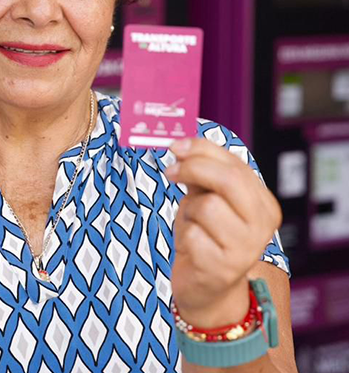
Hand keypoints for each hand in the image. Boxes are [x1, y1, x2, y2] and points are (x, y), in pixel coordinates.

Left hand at [166, 138, 281, 327]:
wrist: (205, 287)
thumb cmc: (205, 235)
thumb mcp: (206, 198)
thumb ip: (201, 172)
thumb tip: (181, 145)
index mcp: (263, 203)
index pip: (236, 164)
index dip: (202, 149)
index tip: (175, 146)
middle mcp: (262, 225)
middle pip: (229, 180)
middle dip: (194, 168)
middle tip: (170, 171)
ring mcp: (246, 249)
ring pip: (208, 206)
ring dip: (189, 211)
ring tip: (193, 225)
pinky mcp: (224, 269)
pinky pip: (193, 235)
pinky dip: (185, 236)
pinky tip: (193, 247)